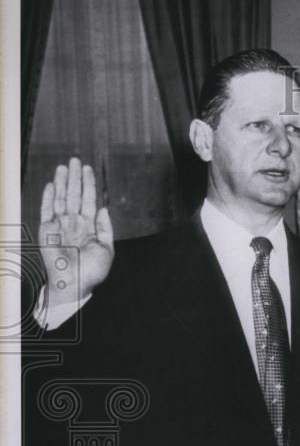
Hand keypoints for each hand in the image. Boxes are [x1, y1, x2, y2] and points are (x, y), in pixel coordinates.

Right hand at [39, 158, 114, 306]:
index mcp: (89, 226)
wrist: (75, 285)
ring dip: (61, 183)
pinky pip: (46, 211)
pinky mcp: (47, 231)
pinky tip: (51, 185)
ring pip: (60, 199)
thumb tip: (104, 208)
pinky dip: (48, 198)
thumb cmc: (92, 271)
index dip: (88, 184)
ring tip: (63, 167)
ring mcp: (59, 226)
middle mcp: (73, 223)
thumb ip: (105, 228)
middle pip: (73, 195)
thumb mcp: (106, 249)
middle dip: (74, 178)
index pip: (88, 200)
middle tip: (75, 160)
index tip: (88, 169)